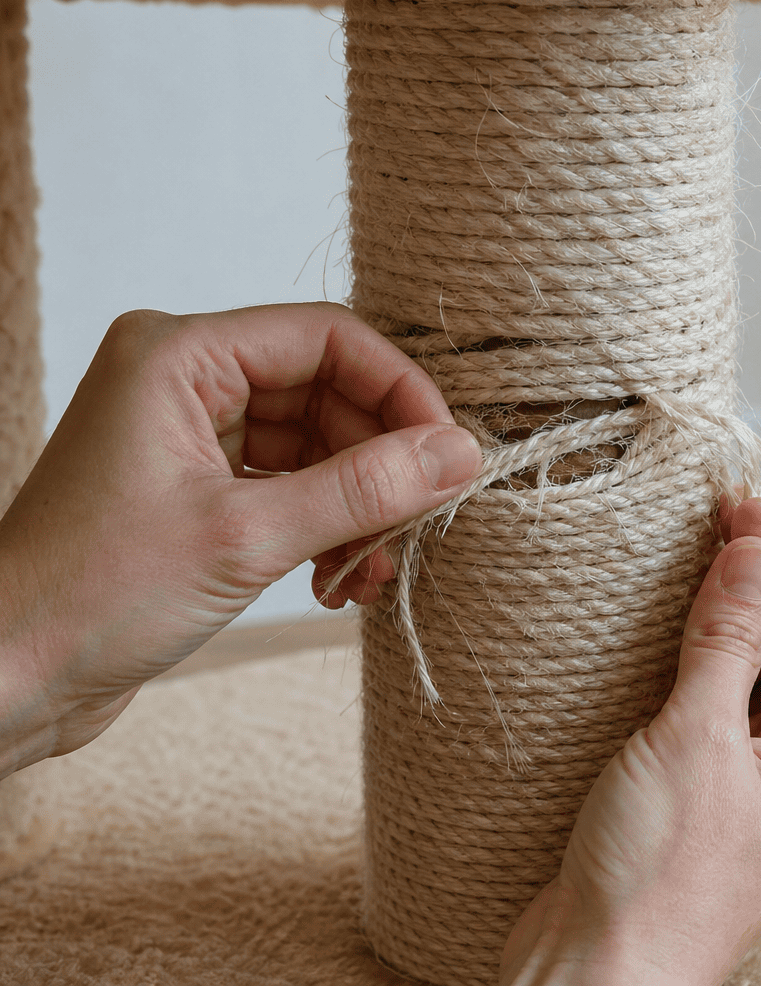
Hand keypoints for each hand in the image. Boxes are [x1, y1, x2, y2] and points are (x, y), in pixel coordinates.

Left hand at [0, 303, 479, 775]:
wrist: (8, 677)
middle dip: (381, 465)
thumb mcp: (248, 538)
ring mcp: (191, 436)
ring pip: (319, 446)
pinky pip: (293, 487)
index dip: (401, 392)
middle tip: (416, 527)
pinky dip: (327, 530)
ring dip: (359, 509)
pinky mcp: (199, 489)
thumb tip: (460, 454)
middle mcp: (185, 380)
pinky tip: (338, 583)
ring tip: (370, 573)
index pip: (328, 338)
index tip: (449, 455)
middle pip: (330, 393)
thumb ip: (364, 489)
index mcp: (179, 355)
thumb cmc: (92, 596)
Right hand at [500, 496, 760, 985]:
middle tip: (720, 514)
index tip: (751, 504)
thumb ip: (729, 636)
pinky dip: (694, 651)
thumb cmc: (659, 882)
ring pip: (756, 666)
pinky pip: (712, 698)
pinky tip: (662, 619)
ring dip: (731, 608)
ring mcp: (750, 777)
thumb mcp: (697, 738)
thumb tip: (756, 547)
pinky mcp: (697, 787)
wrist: (595, 977)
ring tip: (692, 550)